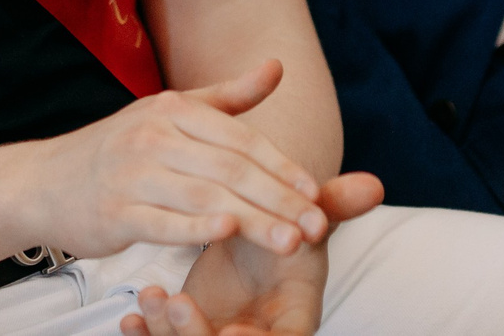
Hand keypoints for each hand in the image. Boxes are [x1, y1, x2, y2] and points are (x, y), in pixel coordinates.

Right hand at [12, 62, 336, 263]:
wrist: (44, 182)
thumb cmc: (119, 151)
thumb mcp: (171, 113)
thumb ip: (229, 98)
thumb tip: (278, 66)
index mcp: (173, 111)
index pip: (240, 139)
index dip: (282, 166)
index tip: (317, 192)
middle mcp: (154, 136)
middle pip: (230, 170)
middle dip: (279, 199)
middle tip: (318, 225)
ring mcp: (132, 174)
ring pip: (204, 197)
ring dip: (253, 220)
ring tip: (291, 241)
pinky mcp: (114, 212)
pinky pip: (161, 222)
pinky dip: (195, 227)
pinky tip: (226, 233)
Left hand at [121, 175, 382, 335]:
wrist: (252, 251)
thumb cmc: (284, 238)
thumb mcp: (306, 224)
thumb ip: (332, 208)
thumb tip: (374, 183)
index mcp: (294, 320)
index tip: (232, 328)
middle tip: (174, 300)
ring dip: (167, 333)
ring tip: (149, 294)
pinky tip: (129, 322)